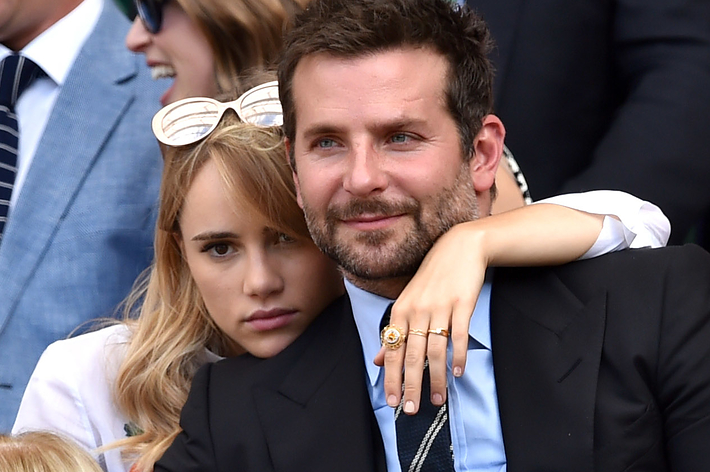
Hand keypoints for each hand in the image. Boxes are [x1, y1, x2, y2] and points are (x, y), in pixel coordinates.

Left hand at [374, 223, 486, 413]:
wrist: (458, 247)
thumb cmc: (432, 277)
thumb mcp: (408, 301)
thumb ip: (394, 331)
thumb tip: (379, 359)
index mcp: (401, 311)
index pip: (393, 351)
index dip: (391, 378)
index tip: (392, 401)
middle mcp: (417, 310)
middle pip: (412, 355)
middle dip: (410, 385)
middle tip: (411, 409)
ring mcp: (440, 307)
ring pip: (435, 351)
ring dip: (437, 378)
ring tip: (439, 399)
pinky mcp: (462, 304)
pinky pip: (459, 335)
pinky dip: (459, 356)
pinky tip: (459, 373)